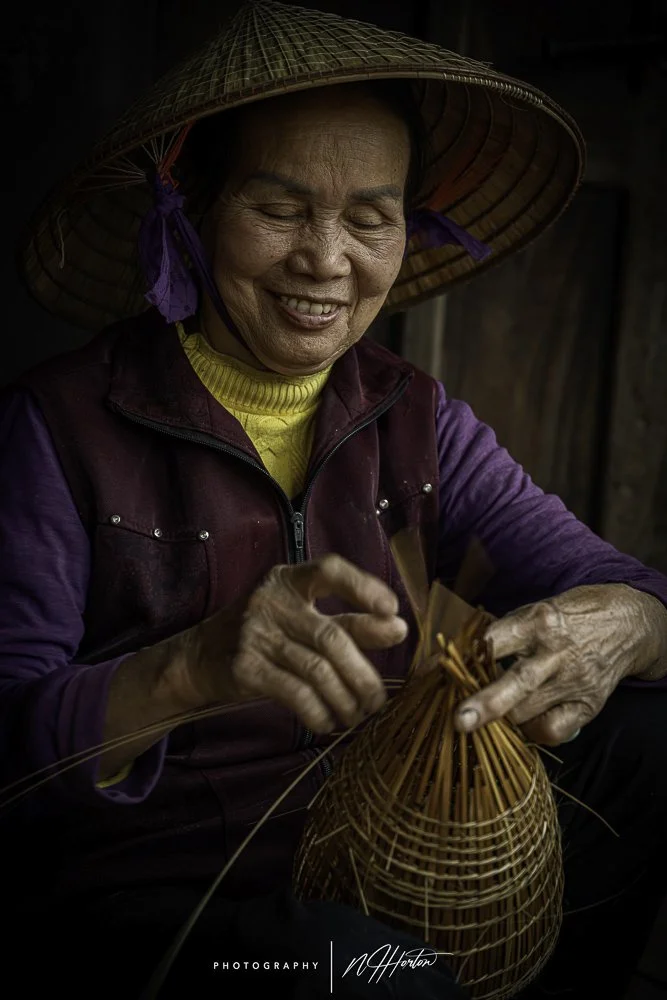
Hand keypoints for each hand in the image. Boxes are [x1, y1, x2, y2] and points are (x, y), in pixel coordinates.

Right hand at [183, 554, 407, 731]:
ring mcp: (255, 634)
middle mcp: (271, 601)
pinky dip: (320, 712)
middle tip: (378, 699)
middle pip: (332, 637)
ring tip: (358, 714)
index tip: (392, 612)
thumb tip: (398, 627)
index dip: (364, 588)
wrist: (200, 656)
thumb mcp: (302, 617)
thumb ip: (349, 621)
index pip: (330, 571)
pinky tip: (328, 721)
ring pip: (318, 671)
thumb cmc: (266, 633)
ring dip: (346, 699)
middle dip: (363, 674)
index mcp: (289, 579)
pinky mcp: (245, 668)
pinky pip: (296, 694)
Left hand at [453, 584, 666, 744]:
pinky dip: (532, 732)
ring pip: (527, 712)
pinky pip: (552, 731)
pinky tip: (527, 721)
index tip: (434, 671)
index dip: (460, 657)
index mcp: (537, 622)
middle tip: (459, 721)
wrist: (625, 623)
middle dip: (485, 704)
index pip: (493, 641)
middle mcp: (555, 652)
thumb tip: (453, 661)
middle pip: (516, 682)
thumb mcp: (532, 613)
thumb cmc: (564, 618)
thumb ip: (500, 636)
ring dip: (500, 718)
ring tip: (487, 714)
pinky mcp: (587, 705)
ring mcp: (573, 681)